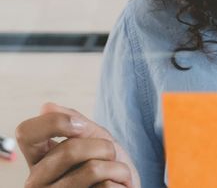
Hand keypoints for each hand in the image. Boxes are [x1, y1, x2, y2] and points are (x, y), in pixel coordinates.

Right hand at [16, 102, 140, 187]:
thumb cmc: (107, 164)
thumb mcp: (95, 137)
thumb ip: (75, 122)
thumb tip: (46, 107)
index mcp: (39, 160)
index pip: (26, 133)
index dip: (55, 122)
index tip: (81, 127)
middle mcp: (37, 182)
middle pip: (69, 150)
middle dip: (104, 147)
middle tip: (111, 157)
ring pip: (92, 170)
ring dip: (117, 167)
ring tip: (116, 175)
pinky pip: (106, 187)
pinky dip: (121, 183)